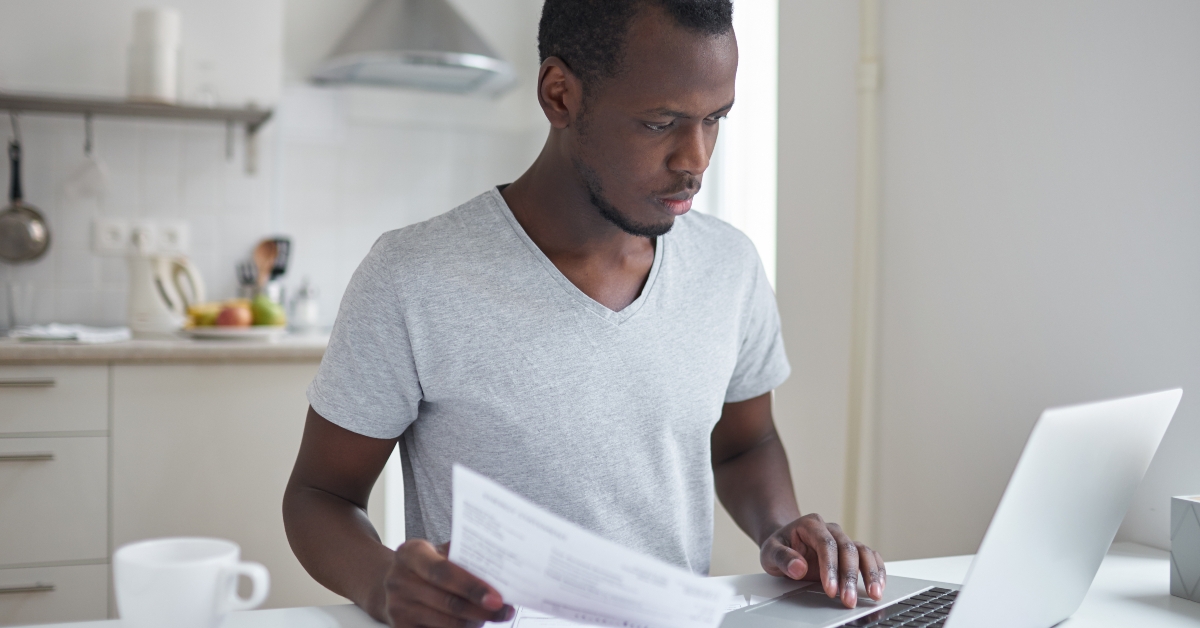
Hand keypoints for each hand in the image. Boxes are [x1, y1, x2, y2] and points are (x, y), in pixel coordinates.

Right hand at [383, 539, 514, 627]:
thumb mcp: (438, 552)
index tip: (497, 597)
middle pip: (449, 602)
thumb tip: (500, 564)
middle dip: (481, 610)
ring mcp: (397, 607)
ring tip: (492, 616)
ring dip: (475, 622)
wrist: (393, 582)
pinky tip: (473, 623)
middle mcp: (399, 580)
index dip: (472, 586)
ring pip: (447, 623)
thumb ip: (462, 555)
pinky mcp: (400, 627)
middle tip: (505, 611)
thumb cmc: (425, 565)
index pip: (444, 572)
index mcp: (410, 553)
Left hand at [759, 513, 885, 608]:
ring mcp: (843, 539)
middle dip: (849, 577)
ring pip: (863, 552)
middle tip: (848, 600)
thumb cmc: (779, 546)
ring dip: (870, 573)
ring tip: (873, 594)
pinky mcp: (851, 551)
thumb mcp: (770, 551)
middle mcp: (831, 530)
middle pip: (847, 549)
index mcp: (811, 524)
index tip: (830, 590)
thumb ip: (782, 557)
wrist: (785, 542)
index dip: (830, 567)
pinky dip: (877, 570)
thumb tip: (798, 567)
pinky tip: (878, 586)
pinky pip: (870, 556)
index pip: (826, 544)